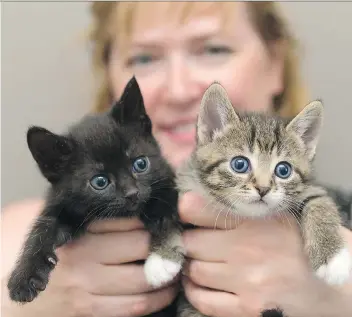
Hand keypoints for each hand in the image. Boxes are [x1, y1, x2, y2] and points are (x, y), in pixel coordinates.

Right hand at [2, 215, 176, 316]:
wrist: (10, 299)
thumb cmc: (39, 253)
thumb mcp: (55, 224)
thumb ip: (84, 211)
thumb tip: (124, 201)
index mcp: (79, 231)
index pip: (128, 220)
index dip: (152, 218)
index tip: (169, 216)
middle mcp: (85, 259)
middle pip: (141, 245)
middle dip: (165, 241)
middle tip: (181, 238)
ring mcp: (88, 289)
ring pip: (144, 278)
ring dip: (168, 272)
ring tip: (179, 264)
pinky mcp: (90, 312)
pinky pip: (134, 306)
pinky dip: (157, 298)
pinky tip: (168, 290)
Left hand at [179, 192, 351, 316]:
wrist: (336, 286)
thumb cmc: (303, 245)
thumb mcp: (281, 215)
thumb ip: (245, 206)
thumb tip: (195, 200)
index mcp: (258, 221)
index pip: (202, 210)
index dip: (187, 209)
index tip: (187, 211)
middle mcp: (248, 250)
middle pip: (191, 242)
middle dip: (190, 240)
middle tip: (197, 239)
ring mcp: (248, 282)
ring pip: (194, 270)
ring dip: (191, 265)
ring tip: (199, 261)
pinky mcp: (248, 310)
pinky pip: (204, 301)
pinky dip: (194, 291)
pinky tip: (198, 284)